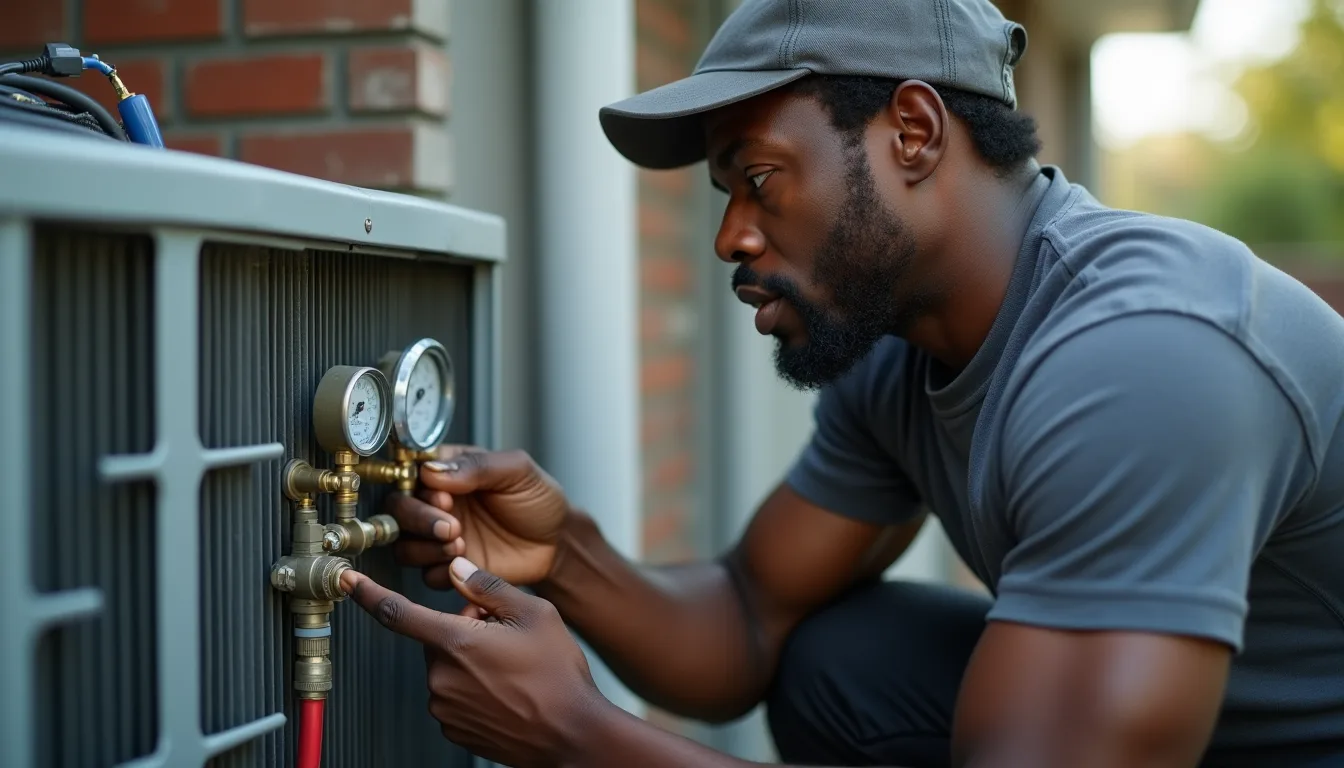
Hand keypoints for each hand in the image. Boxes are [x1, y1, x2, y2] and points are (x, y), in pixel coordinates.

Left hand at [340, 559, 610, 766]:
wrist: (573, 735)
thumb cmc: (558, 676)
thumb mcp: (535, 613)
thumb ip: (489, 587)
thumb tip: (457, 568)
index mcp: (456, 643)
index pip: (398, 613)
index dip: (369, 594)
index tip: (349, 582)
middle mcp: (442, 678)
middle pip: (438, 638)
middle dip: (464, 629)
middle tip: (503, 633)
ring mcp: (446, 707)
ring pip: (448, 668)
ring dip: (470, 660)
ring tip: (514, 668)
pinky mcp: (455, 729)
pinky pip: (455, 696)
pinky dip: (474, 688)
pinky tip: (508, 690)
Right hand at [387, 447, 569, 587]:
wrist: (557, 541)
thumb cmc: (538, 499)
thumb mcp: (517, 470)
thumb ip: (478, 466)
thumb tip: (434, 470)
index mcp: (449, 471)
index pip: (412, 473)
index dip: (420, 486)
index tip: (444, 495)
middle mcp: (437, 503)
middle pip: (399, 509)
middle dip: (419, 519)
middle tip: (451, 525)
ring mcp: (439, 537)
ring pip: (405, 545)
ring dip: (426, 547)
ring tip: (459, 543)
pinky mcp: (449, 567)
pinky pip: (425, 574)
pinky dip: (439, 570)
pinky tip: (463, 562)